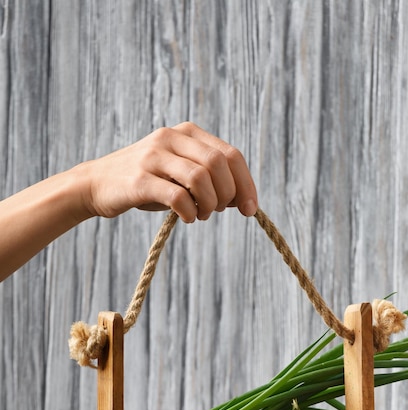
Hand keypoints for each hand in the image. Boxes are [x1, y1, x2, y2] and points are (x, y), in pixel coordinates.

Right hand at [81, 122, 257, 222]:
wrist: (96, 184)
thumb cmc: (145, 183)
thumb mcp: (179, 172)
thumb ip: (208, 177)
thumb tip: (242, 198)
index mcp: (186, 133)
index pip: (230, 154)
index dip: (246, 183)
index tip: (251, 209)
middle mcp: (171, 138)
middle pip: (219, 164)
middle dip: (229, 194)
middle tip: (219, 211)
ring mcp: (154, 157)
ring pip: (201, 178)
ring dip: (209, 204)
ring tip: (201, 215)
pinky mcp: (140, 180)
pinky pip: (177, 196)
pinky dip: (189, 211)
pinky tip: (187, 218)